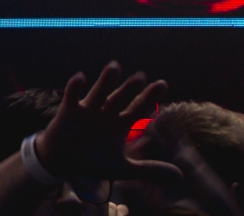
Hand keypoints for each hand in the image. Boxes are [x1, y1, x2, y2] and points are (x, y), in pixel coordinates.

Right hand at [33, 63, 180, 187]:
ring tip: (115, 67)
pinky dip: (75, 87)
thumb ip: (150, 170)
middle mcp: (105, 114)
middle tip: (141, 77)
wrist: (63, 162)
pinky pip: (72, 97)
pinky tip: (80, 77)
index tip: (162, 84)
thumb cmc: (93, 162)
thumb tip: (180, 177)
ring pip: (99, 93)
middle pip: (120, 98)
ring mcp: (87, 111)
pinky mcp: (68, 112)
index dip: (149, 98)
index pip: (138, 109)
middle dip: (130, 89)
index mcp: (119, 124)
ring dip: (106, 81)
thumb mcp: (123, 168)